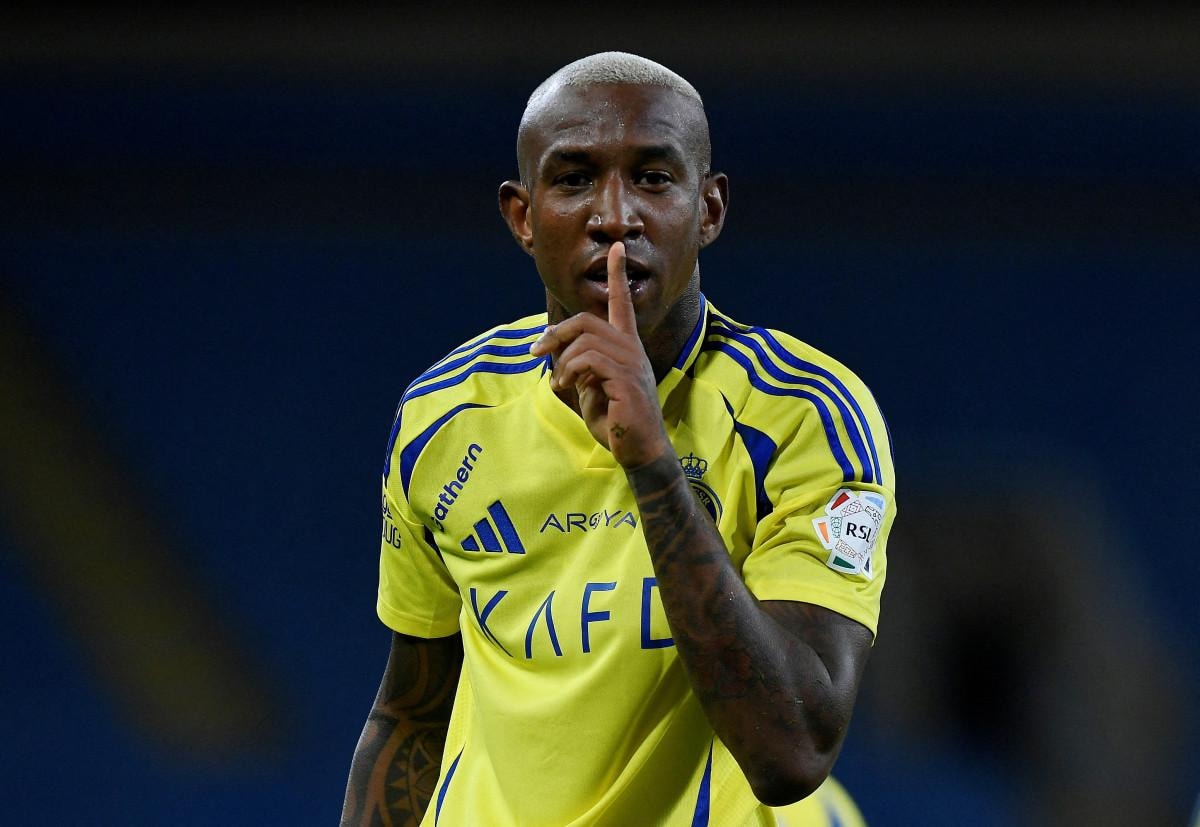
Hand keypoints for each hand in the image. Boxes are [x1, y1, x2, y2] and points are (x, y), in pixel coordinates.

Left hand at [529, 242, 671, 468]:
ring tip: (560, 381)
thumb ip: (580, 370)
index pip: (621, 303)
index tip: (617, 247)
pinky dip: (569, 371)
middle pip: (588, 320)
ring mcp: (631, 364)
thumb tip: (557, 359)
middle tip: (536, 352)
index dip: (617, 274)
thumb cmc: (616, 422)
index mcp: (625, 348)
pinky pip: (589, 360)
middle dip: (556, 333)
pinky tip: (567, 387)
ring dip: (562, 359)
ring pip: (586, 340)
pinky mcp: (626, 380)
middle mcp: (631, 350)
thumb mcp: (591, 390)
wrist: (639, 450)